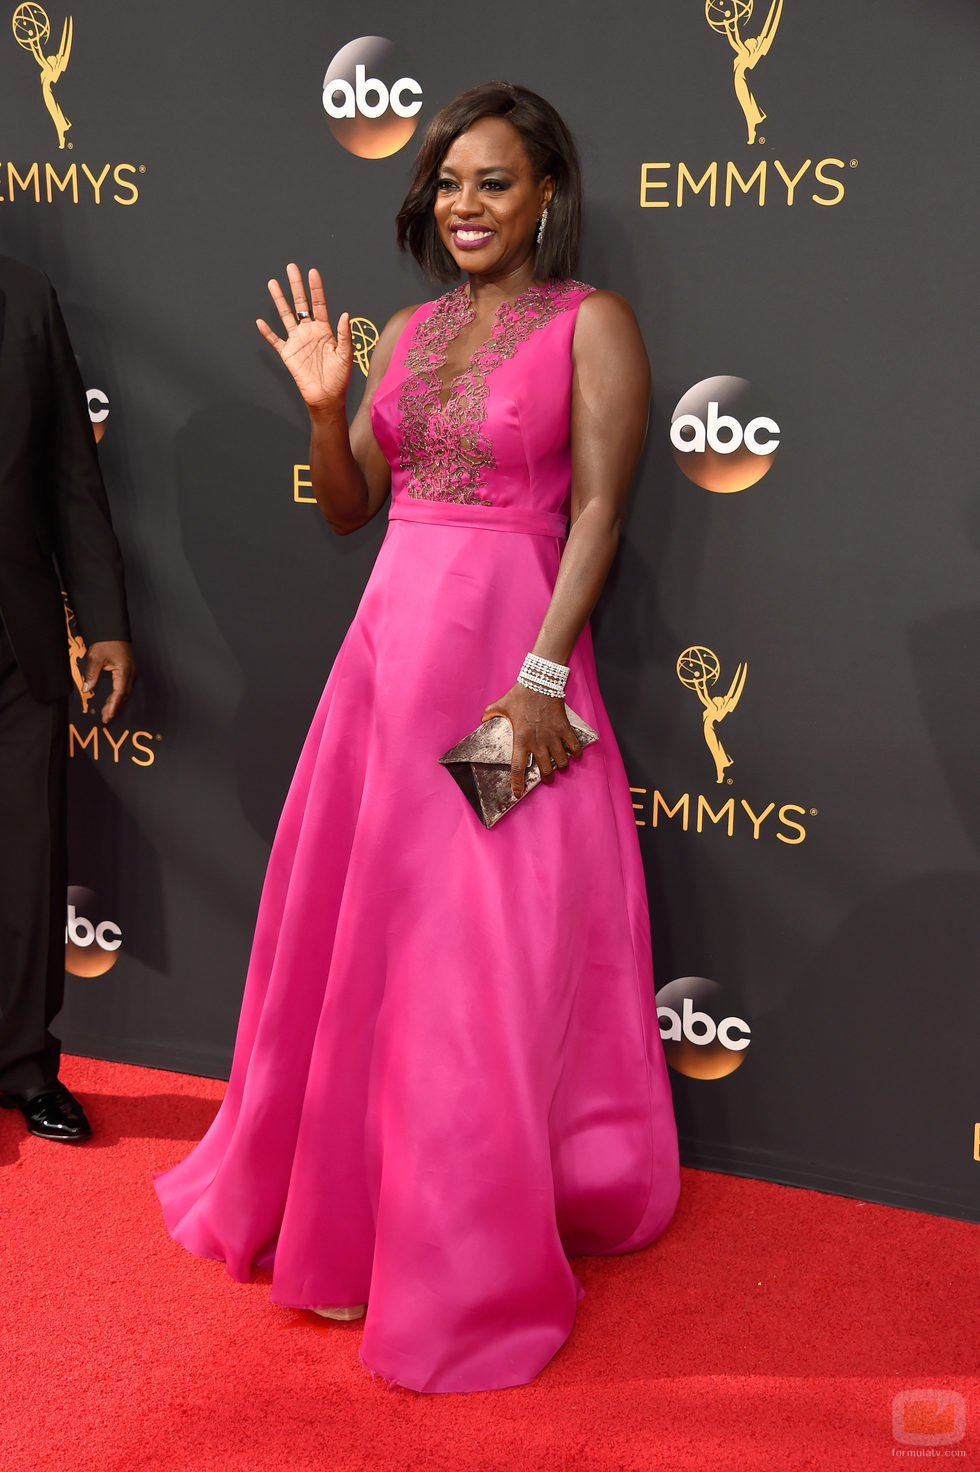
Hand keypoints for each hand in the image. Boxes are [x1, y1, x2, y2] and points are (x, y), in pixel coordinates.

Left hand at [81, 640, 134, 723]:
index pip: (119, 693)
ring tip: (107, 712)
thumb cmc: (106, 641)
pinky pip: (124, 686)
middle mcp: (130, 673)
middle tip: (105, 718)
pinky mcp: (127, 670)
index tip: (108, 715)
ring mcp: (130, 671)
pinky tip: (111, 699)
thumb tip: (87, 689)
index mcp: (124, 671)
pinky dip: (117, 695)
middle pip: (123, 695)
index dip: (113, 706)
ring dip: (116, 702)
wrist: (112, 629)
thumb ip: (91, 675)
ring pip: (124, 692)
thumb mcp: (95, 658)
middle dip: (114, 707)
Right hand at [256, 264, 352, 412]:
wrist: (327, 397)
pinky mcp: (288, 354)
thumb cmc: (339, 378)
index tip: (312, 272)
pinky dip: (267, 332)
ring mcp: (297, 341)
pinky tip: (260, 322)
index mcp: (325, 330)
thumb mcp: (346, 355)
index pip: (319, 304)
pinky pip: (275, 340)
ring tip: (273, 283)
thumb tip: (345, 315)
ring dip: (279, 300)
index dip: (316, 288)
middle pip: (300, 304)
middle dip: (296, 286)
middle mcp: (309, 332)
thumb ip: (345, 335)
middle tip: (291, 268)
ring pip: (286, 316)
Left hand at [483, 684, 583, 798]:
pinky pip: (574, 747)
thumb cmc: (519, 694)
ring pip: (562, 762)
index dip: (517, 784)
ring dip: (562, 767)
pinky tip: (574, 755)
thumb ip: (490, 714)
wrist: (539, 682)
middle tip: (547, 778)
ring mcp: (553, 736)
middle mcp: (537, 742)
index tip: (517, 794)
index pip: (517, 768)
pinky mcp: (565, 729)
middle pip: (546, 770)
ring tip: (560, 765)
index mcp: (520, 740)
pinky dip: (576, 754)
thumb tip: (482, 719)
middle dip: (547, 778)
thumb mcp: (501, 705)